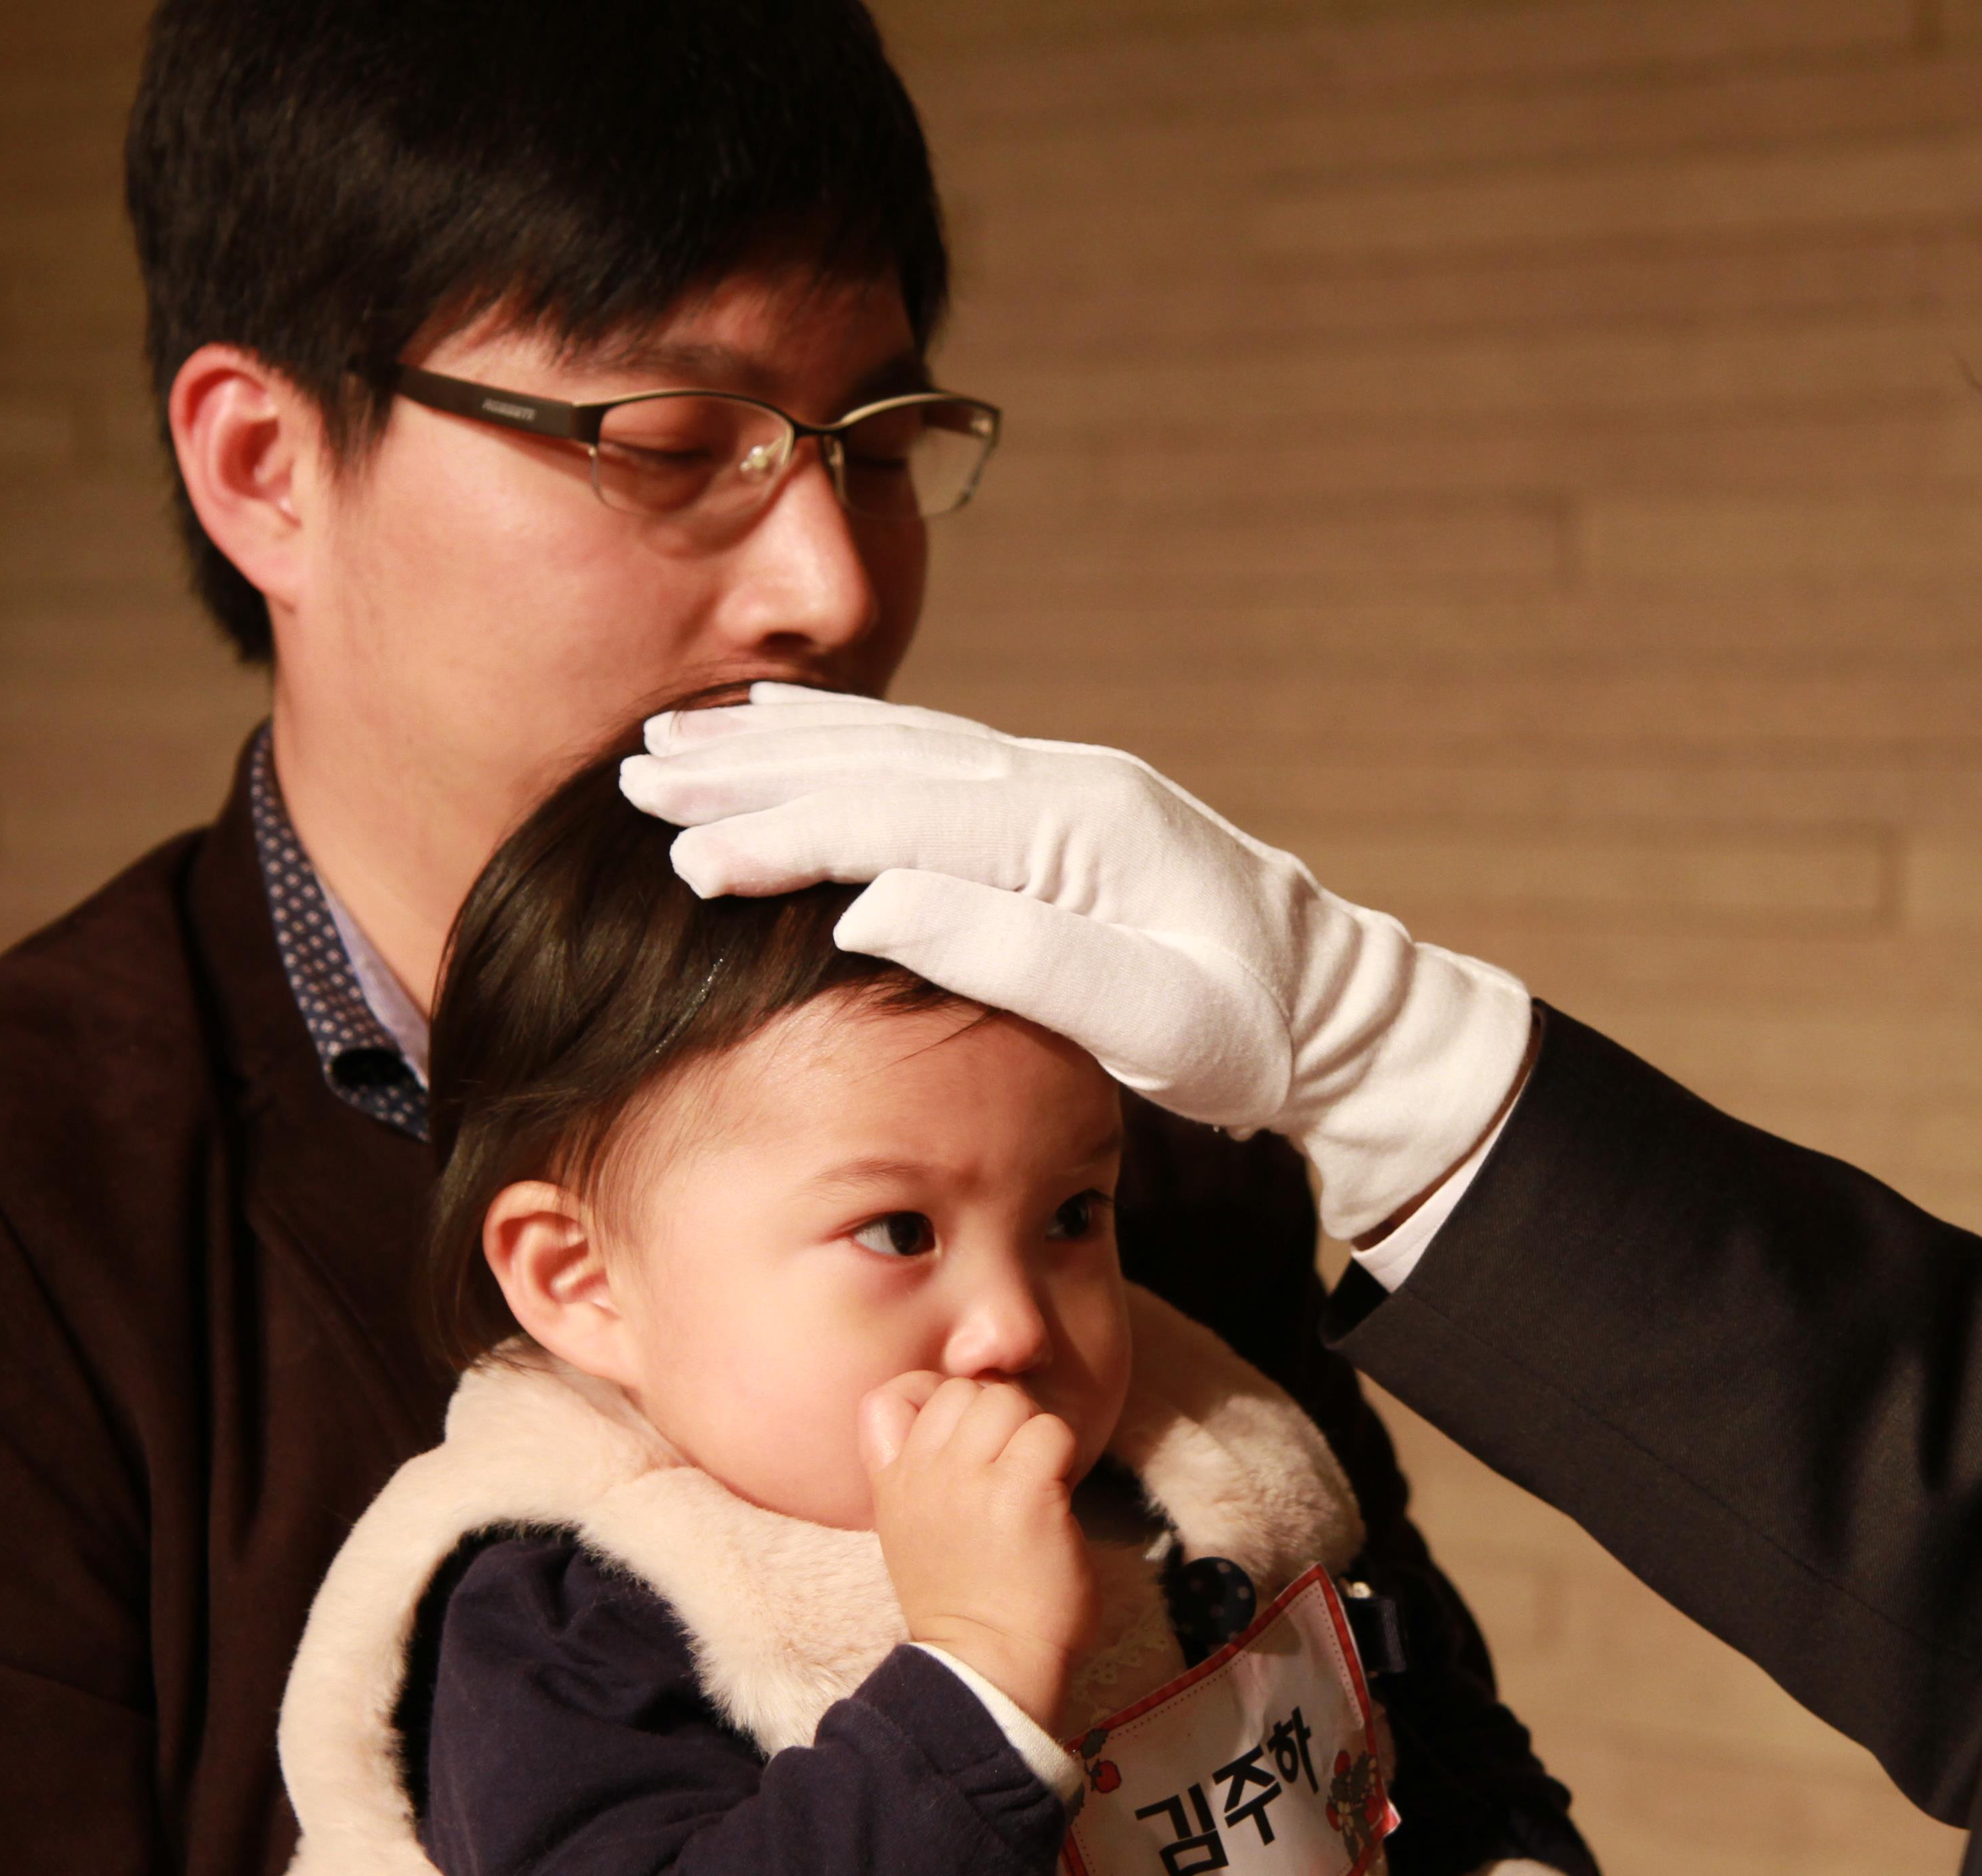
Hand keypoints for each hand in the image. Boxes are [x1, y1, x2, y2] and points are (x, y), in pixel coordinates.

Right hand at [624, 687, 1532, 1242]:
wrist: (1348, 1012)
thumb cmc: (1255, 1034)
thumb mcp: (1150, 1020)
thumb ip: (1012, 957)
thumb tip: (867, 905)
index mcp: (1078, 827)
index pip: (896, 818)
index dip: (782, 831)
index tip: (682, 849)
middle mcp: (1062, 782)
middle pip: (877, 758)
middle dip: (749, 766)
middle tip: (634, 771)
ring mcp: (1060, 785)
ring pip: (893, 744)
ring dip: (780, 743)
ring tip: (677, 740)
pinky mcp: (1058, 807)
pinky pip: (925, 757)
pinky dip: (842, 743)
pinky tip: (786, 736)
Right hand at [862, 1373, 1095, 1733]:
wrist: (989, 1663)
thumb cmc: (964, 1600)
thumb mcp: (906, 1528)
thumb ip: (907, 1466)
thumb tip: (931, 1400)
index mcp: (892, 1480)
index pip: (897, 1393)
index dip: (942, 1402)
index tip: (970, 1444)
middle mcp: (924, 1473)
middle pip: (966, 1391)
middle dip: (1001, 1420)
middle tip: (1015, 1471)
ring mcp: (970, 1480)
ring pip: (1011, 1402)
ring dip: (1035, 1438)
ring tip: (1036, 1487)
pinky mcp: (1023, 1491)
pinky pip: (1052, 1432)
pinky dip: (1063, 1459)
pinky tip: (1055, 1500)